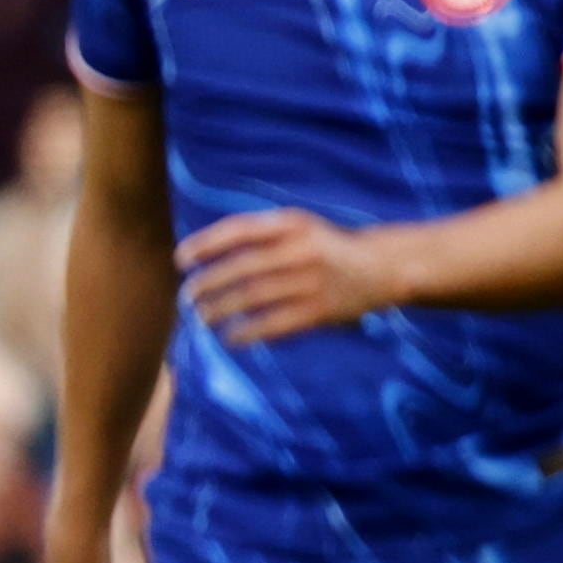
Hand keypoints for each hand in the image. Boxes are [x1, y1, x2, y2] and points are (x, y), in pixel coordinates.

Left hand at [177, 207, 401, 342]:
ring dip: (220, 311)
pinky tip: (230, 339)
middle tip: (186, 298)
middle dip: (207, 284)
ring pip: (253, 298)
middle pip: (241, 268)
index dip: (205, 245)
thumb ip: (259, 232)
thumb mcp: (297, 226)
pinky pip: (274, 324)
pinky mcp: (320, 311)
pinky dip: (248, 333)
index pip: (238, 231)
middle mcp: (300, 250)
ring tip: (201, 319)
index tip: (180, 260)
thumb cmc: (324, 246)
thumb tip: (203, 252)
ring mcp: (311, 281)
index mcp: (291, 224)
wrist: (382, 267)